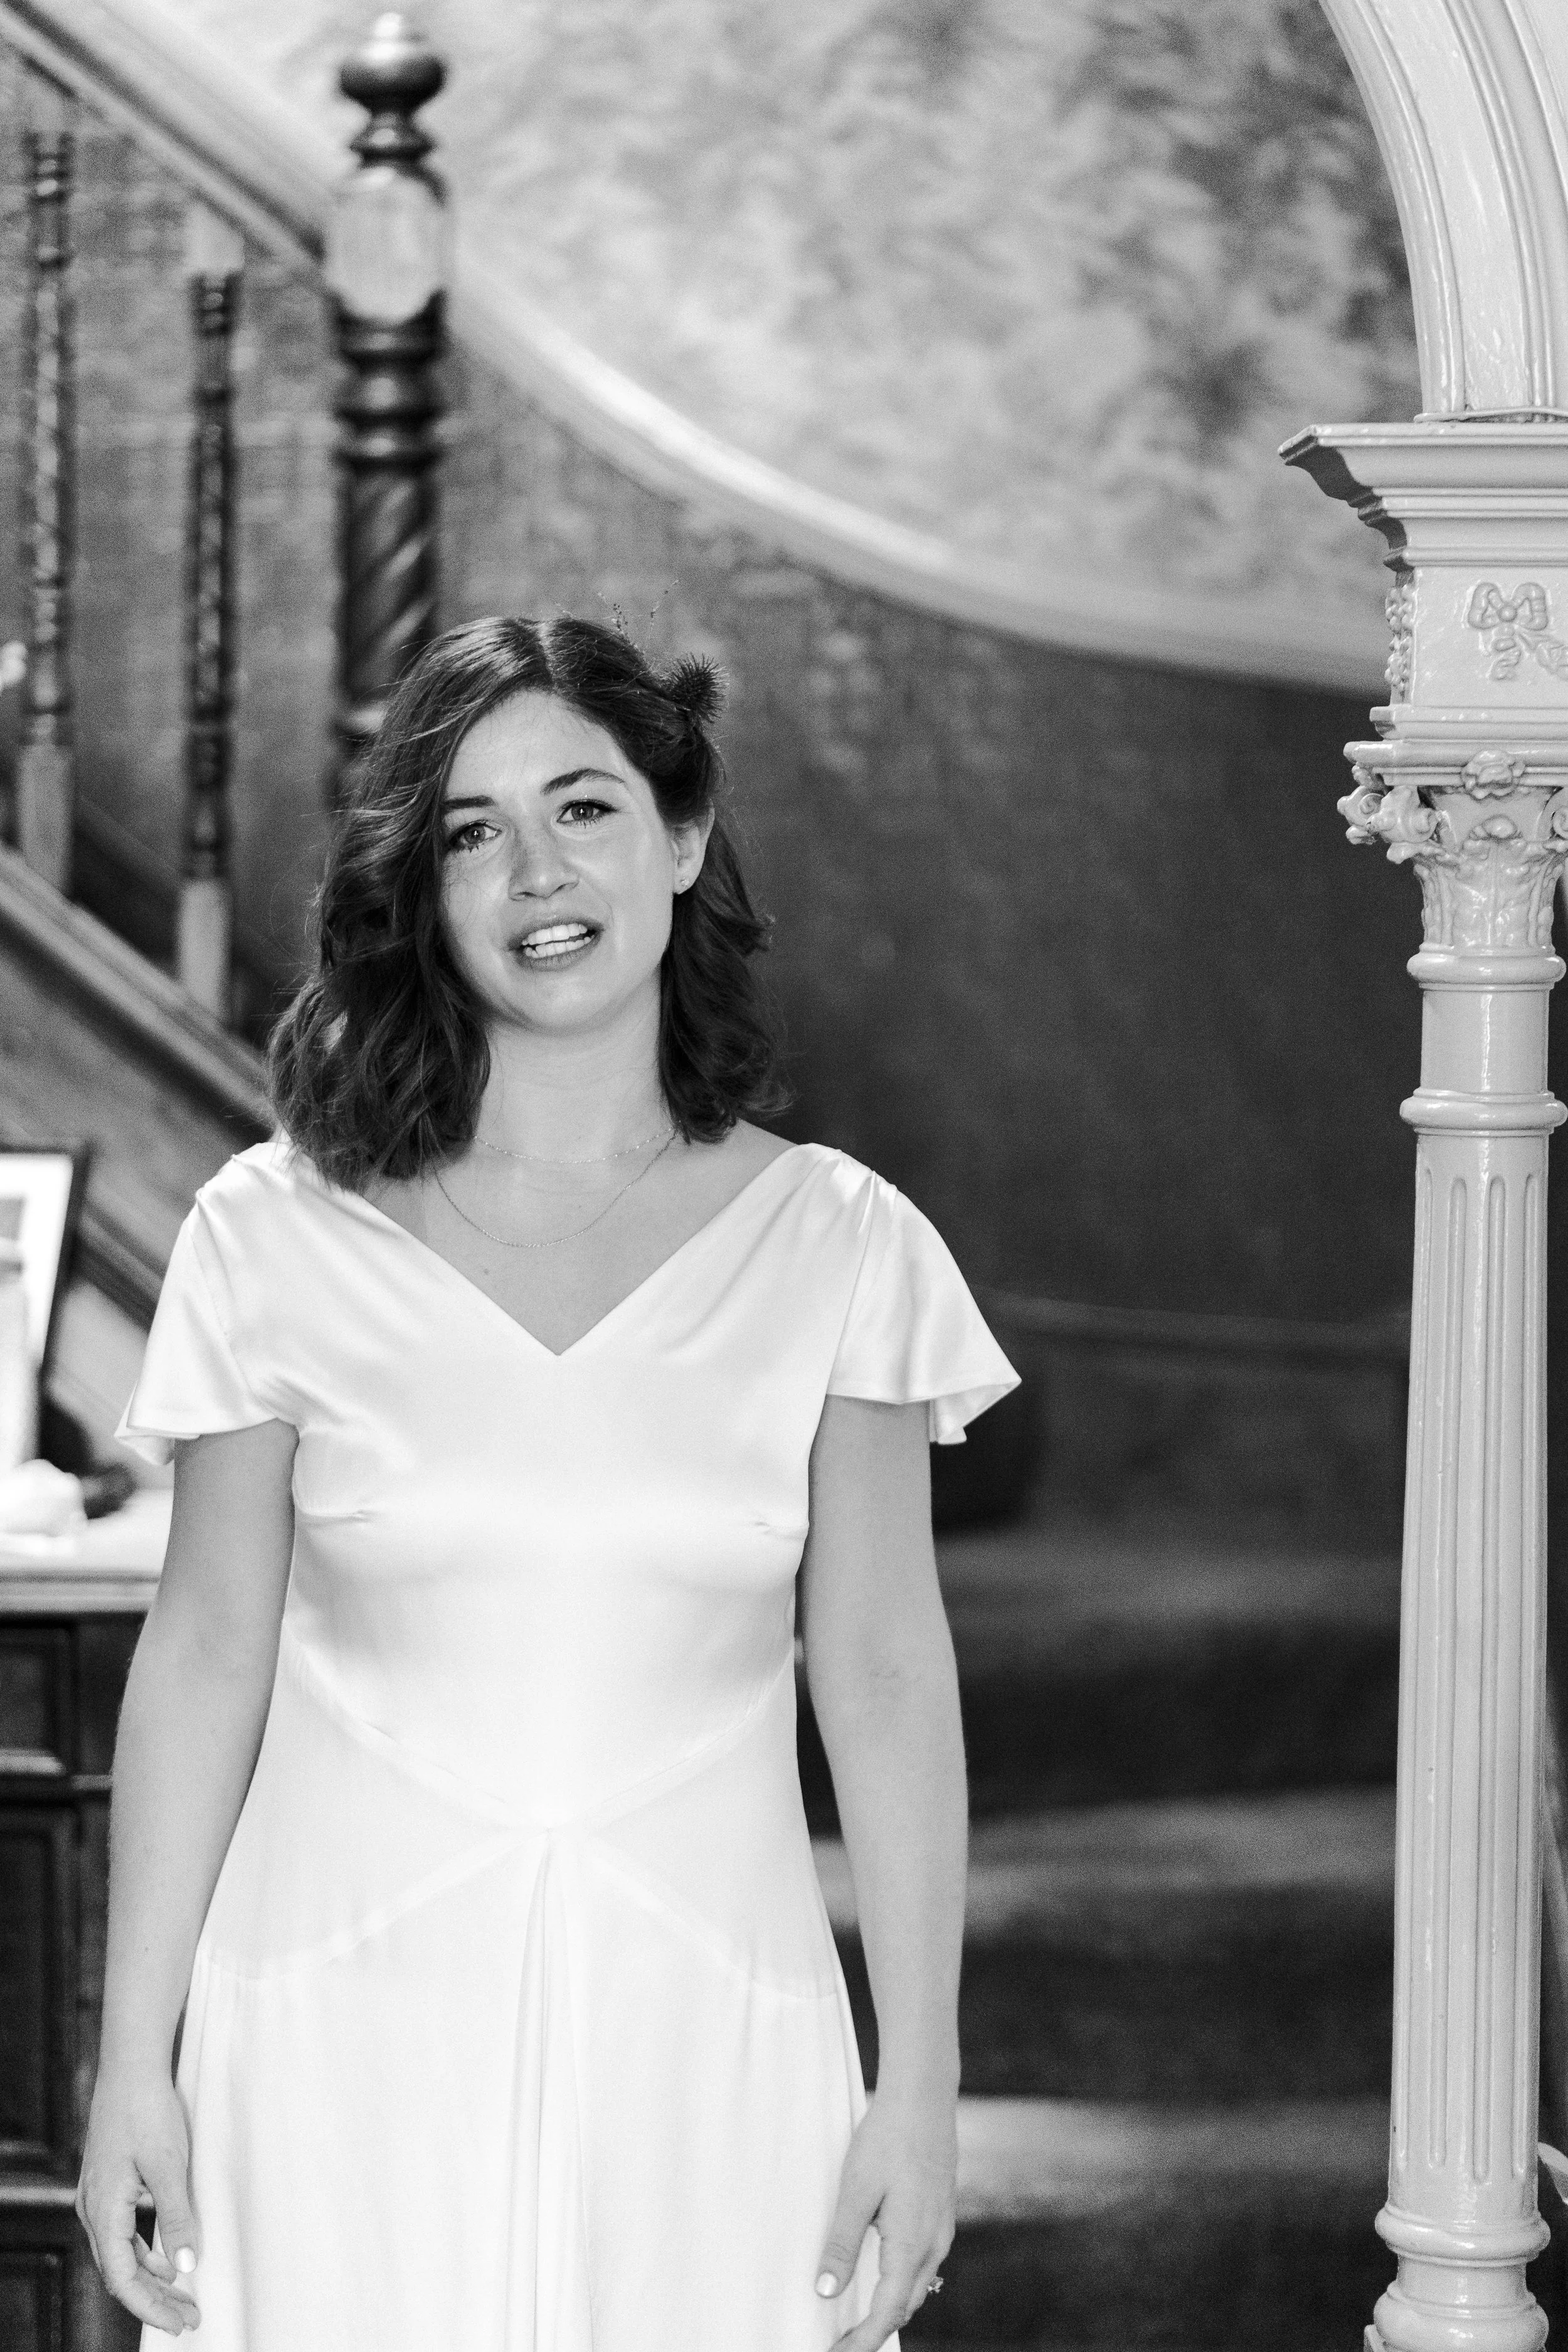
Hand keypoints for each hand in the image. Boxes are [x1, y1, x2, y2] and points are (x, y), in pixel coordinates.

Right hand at [76, 2067, 201, 2335]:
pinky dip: (144, 2251)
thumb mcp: (168, 2165)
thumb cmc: (148, 2111)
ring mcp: (98, 2196)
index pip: (123, 2279)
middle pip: (120, 2272)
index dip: (152, 2307)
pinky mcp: (109, 2183)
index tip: (181, 2322)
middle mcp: (93, 2210)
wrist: (130, 2067)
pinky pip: (122, 2232)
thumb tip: (185, 2266)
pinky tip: (167, 2256)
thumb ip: (176, 2217)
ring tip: (183, 2294)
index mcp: (104, 2211)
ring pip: (120, 2253)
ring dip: (150, 2276)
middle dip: (154, 2299)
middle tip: (189, 2317)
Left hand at [815, 2090, 956, 2349]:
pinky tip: (883, 2274)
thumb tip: (826, 2291)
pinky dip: (902, 2281)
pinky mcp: (940, 2212)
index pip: (888, 2311)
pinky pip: (923, 2262)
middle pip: (906, 2304)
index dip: (863, 2340)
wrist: (924, 2098)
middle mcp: (934, 2243)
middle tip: (842, 2342)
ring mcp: (941, 2228)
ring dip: (890, 2306)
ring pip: (918, 2284)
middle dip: (876, 2330)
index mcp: (912, 2244)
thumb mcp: (856, 2191)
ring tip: (858, 2318)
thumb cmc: (888, 2139)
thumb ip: (843, 2244)